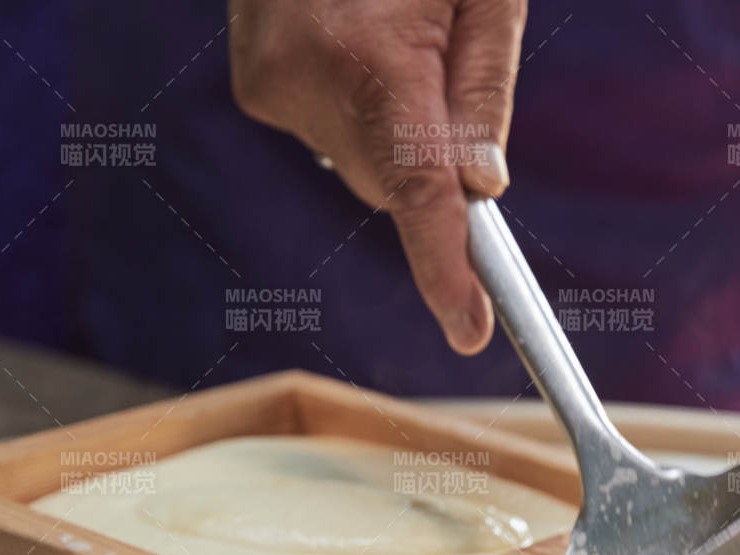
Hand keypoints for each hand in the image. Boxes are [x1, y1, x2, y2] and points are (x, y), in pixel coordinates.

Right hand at [230, 0, 525, 354]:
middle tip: (441, 70)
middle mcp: (306, 82)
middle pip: (393, 183)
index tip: (472, 330)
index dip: (446, 266)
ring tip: (388, 38)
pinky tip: (355, 44)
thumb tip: (482, 188)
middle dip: (429, 159)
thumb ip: (483, 88)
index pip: (419, 189)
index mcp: (375, 59)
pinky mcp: (256, 86)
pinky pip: (330, 134)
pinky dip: (355, 110)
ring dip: (392, 127)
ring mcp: (271, 87)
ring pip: (362, 163)